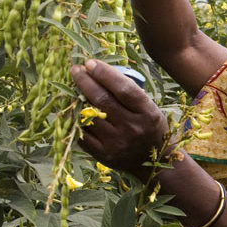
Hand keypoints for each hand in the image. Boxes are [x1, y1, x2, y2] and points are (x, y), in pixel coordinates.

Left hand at [70, 60, 169, 178]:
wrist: (153, 163)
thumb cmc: (150, 129)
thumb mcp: (150, 109)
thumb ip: (129, 94)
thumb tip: (99, 72)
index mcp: (148, 114)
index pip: (124, 89)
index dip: (105, 74)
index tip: (90, 63)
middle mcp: (133, 128)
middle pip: (103, 99)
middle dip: (85, 81)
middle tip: (76, 70)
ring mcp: (117, 143)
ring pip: (89, 115)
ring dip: (77, 98)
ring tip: (73, 88)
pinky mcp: (104, 155)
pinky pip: (83, 133)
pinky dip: (76, 119)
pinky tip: (75, 110)